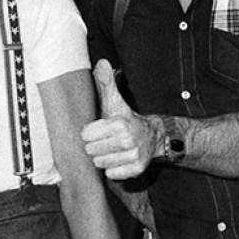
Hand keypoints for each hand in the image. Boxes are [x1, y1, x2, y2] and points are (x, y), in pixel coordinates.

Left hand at [81, 59, 156, 179]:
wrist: (152, 137)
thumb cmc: (125, 120)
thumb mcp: (114, 101)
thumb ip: (105, 83)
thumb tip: (101, 63)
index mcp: (119, 123)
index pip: (86, 135)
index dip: (90, 132)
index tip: (99, 129)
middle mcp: (127, 140)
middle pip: (91, 151)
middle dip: (95, 146)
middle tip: (106, 140)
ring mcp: (133, 156)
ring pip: (99, 163)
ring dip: (103, 158)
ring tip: (112, 149)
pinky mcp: (136, 169)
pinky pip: (111, 174)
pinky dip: (112, 169)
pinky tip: (118, 159)